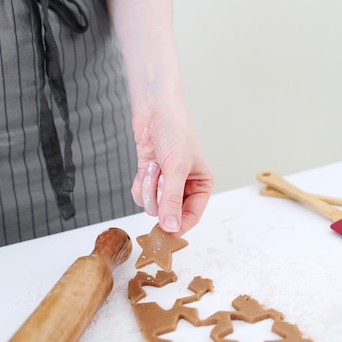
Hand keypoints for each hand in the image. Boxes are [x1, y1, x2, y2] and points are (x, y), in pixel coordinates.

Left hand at [131, 107, 213, 235]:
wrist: (154, 109)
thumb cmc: (175, 132)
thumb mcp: (176, 169)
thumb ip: (172, 201)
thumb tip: (171, 228)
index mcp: (201, 185)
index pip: (191, 216)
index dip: (178, 225)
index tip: (164, 232)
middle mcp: (184, 187)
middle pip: (168, 213)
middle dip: (161, 196)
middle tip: (162, 177)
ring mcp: (165, 183)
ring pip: (152, 205)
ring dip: (149, 187)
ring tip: (155, 165)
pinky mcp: (149, 178)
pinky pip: (140, 194)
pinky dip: (140, 182)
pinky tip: (147, 164)